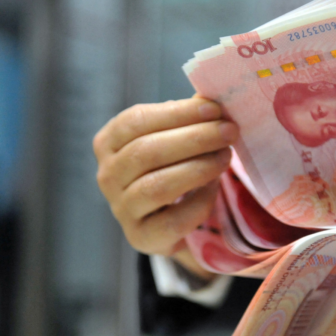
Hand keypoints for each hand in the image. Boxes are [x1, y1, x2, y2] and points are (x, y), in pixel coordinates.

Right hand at [93, 98, 237, 279]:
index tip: (214, 109)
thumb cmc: (169, 168)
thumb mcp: (172, 139)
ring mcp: (121, 209)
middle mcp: (107, 176)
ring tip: (225, 157)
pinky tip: (214, 187)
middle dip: (193, 139)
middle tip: (229, 132)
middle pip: (146, 152)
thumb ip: (187, 120)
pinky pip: (173, 220)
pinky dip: (199, 202)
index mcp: (108, 143)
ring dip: (197, 168)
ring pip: (157, 186)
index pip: (135, 121)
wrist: (168, 220)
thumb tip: (212, 99)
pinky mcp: (141, 237)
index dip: (177, 113)